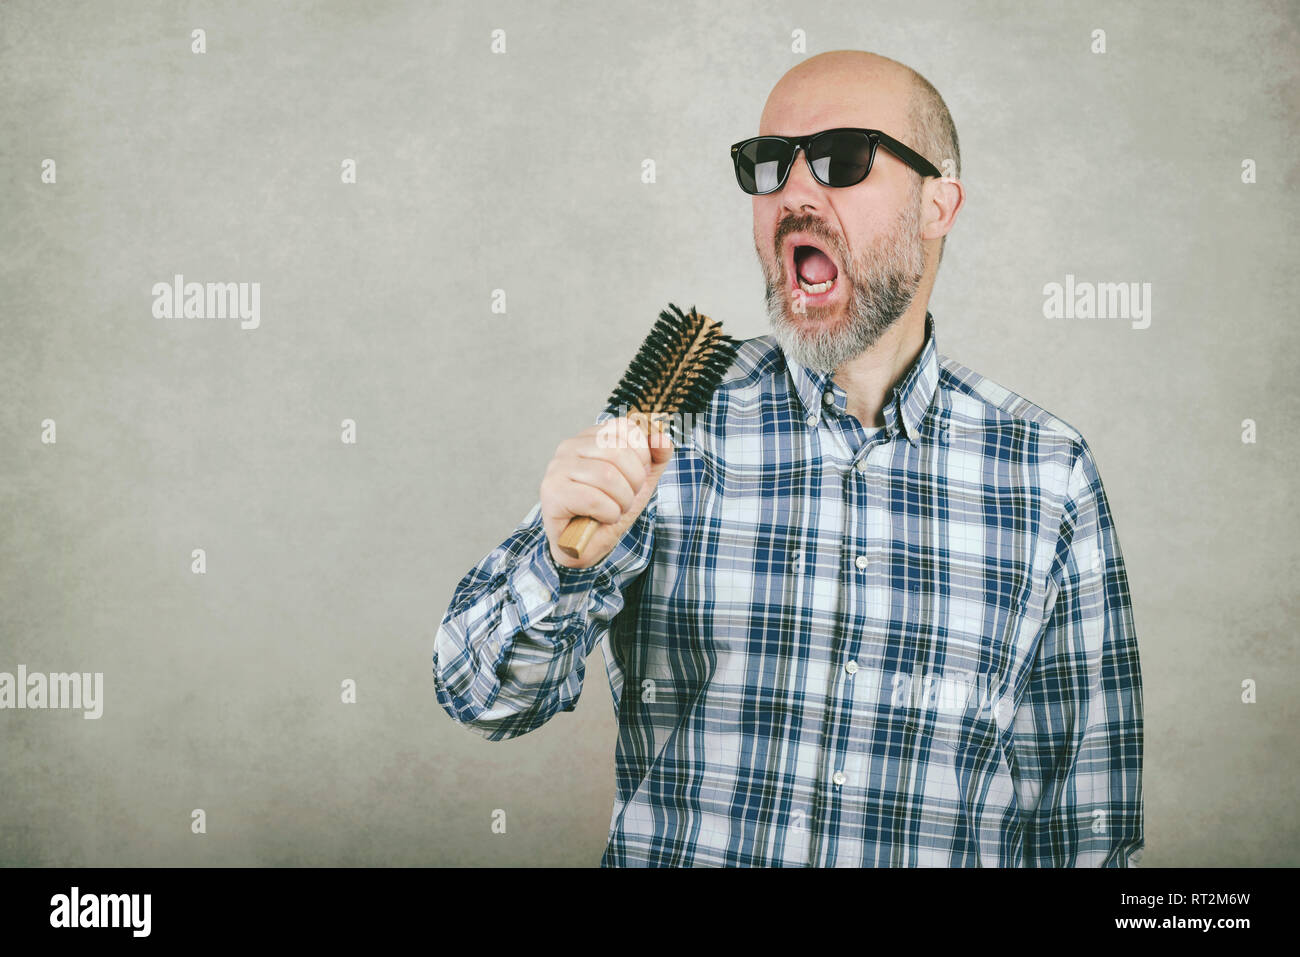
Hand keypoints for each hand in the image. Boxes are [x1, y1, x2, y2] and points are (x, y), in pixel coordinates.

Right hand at [539, 414, 673, 568]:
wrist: (585, 544)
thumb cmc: (609, 508)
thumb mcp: (641, 479)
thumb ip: (656, 456)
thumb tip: (661, 438)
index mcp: (590, 437)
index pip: (627, 428)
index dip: (642, 456)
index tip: (635, 477)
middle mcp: (570, 446)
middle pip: (618, 452)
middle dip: (633, 482)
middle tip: (625, 499)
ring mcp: (557, 468)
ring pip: (607, 476)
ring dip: (622, 501)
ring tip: (614, 510)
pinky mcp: (552, 493)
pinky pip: (593, 499)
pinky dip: (608, 514)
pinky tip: (602, 518)